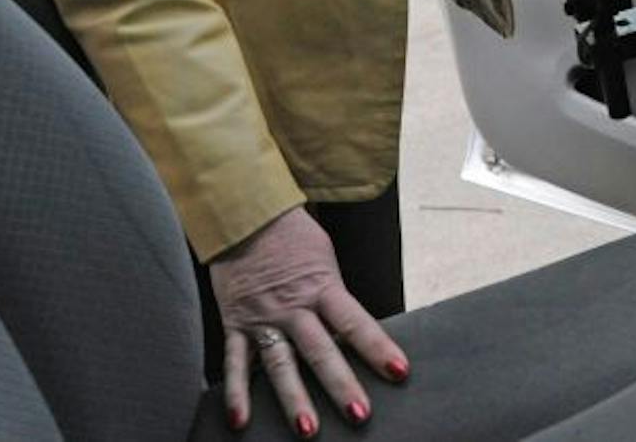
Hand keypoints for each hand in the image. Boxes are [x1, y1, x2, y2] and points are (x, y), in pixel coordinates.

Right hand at [210, 206, 408, 433]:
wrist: (245, 215)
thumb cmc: (292, 236)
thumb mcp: (324, 259)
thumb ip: (334, 295)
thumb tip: (351, 331)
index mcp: (322, 287)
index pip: (356, 322)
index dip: (378, 347)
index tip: (400, 371)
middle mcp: (293, 307)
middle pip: (321, 350)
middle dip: (341, 384)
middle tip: (359, 414)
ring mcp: (263, 318)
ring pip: (280, 364)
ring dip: (294, 399)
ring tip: (308, 429)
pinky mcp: (235, 324)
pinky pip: (235, 363)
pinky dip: (236, 393)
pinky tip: (240, 421)